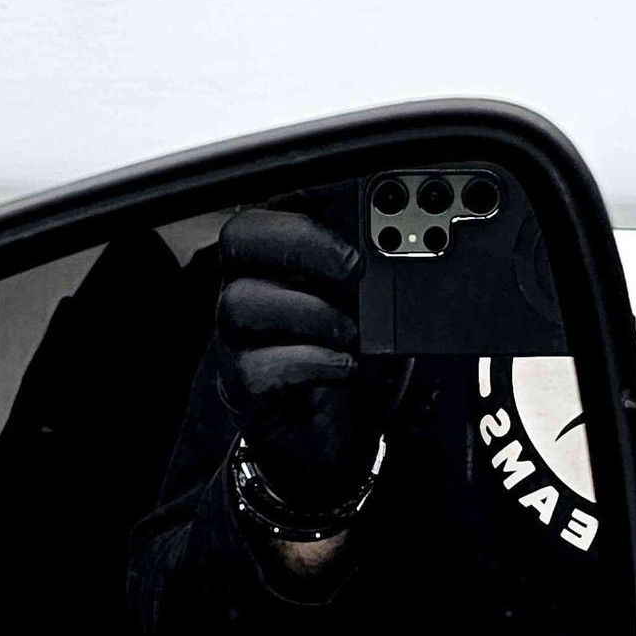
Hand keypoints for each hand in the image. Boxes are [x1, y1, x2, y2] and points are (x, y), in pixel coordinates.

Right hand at [215, 206, 402, 511]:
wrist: (326, 440)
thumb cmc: (340, 360)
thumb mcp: (365, 304)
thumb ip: (370, 266)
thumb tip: (397, 232)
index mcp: (271, 261)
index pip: (268, 206)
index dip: (299, 195)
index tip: (346, 196)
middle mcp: (245, 291)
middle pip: (239, 240)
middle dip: (301, 242)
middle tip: (354, 267)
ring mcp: (238, 342)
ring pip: (240, 303)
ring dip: (309, 311)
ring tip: (353, 331)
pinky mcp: (245, 390)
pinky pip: (255, 368)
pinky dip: (308, 363)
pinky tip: (344, 366)